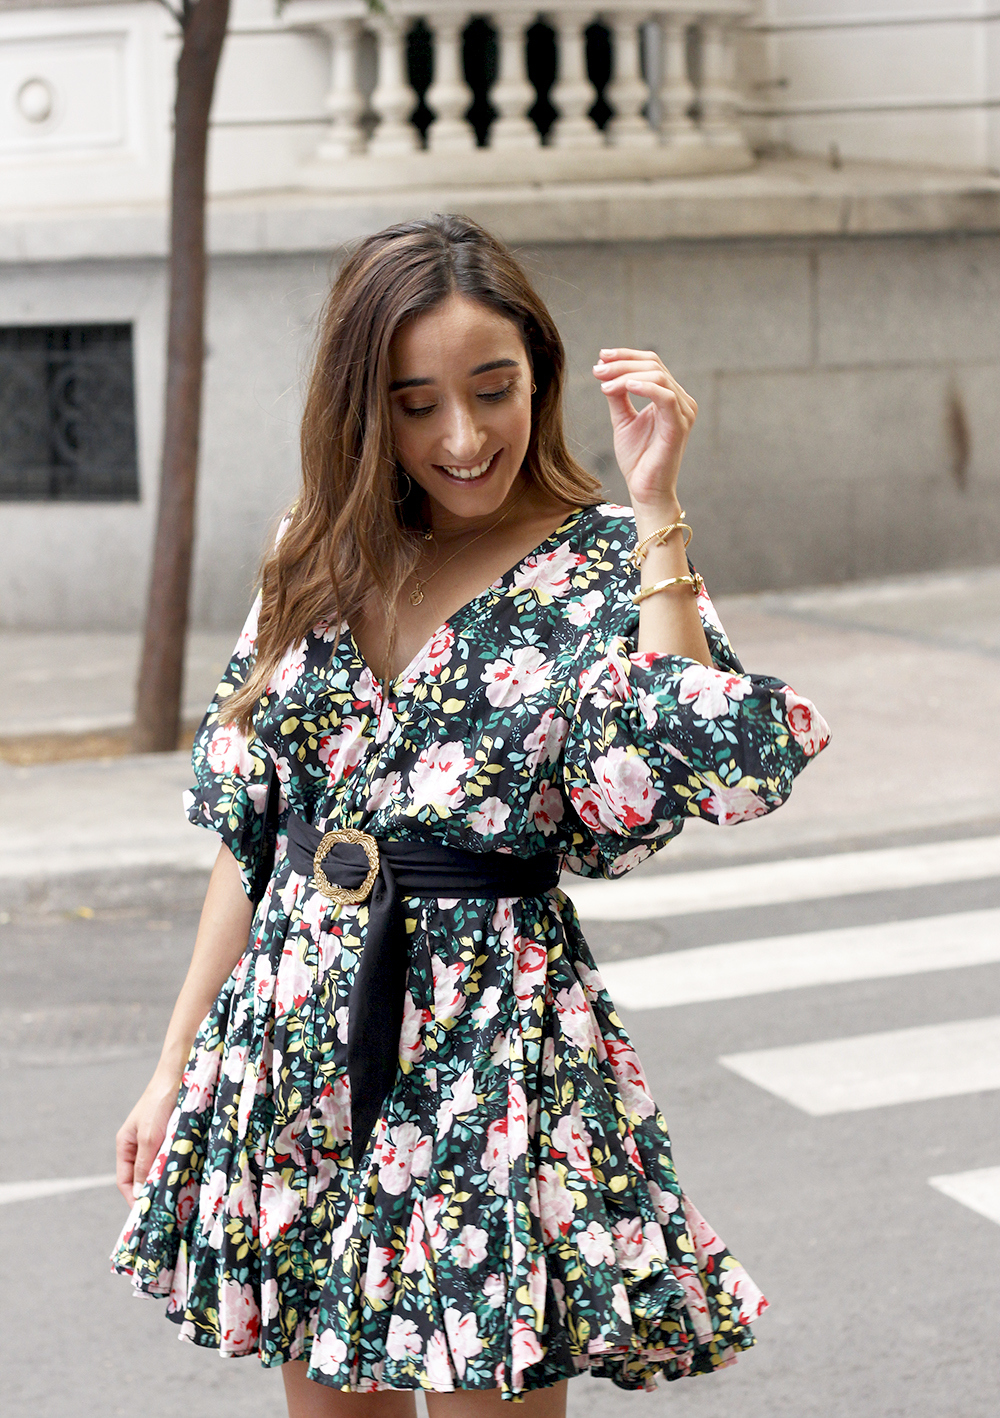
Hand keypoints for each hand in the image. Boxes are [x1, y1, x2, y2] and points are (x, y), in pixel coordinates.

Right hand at [115, 1066, 180, 1205]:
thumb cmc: (160, 1103)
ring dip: (167, 1180)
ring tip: (178, 1196)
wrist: (181, 1073)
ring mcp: (157, 1139)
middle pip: (142, 1176)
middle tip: (166, 1208)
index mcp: (126, 1144)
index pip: (124, 1180)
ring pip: (159, 1168)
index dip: (133, 1198)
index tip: (146, 1213)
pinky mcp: (174, 1135)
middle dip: (152, 1191)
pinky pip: (173, 1157)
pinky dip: (177, 1167)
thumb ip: (142, 1165)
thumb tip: (138, 1193)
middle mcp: (140, 1144)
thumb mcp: (149, 1137)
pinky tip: (188, 1175)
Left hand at [593, 349, 696, 519]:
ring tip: (603, 383)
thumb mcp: (622, 420)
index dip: (626, 356)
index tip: (601, 357)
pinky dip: (644, 387)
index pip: (651, 363)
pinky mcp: (679, 425)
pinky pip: (665, 396)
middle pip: (653, 365)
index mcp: (670, 397)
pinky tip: (624, 386)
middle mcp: (681, 401)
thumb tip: (605, 369)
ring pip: (657, 376)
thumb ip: (618, 395)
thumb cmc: (637, 459)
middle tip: (597, 370)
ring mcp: (683, 412)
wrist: (645, 490)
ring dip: (626, 374)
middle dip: (621, 364)